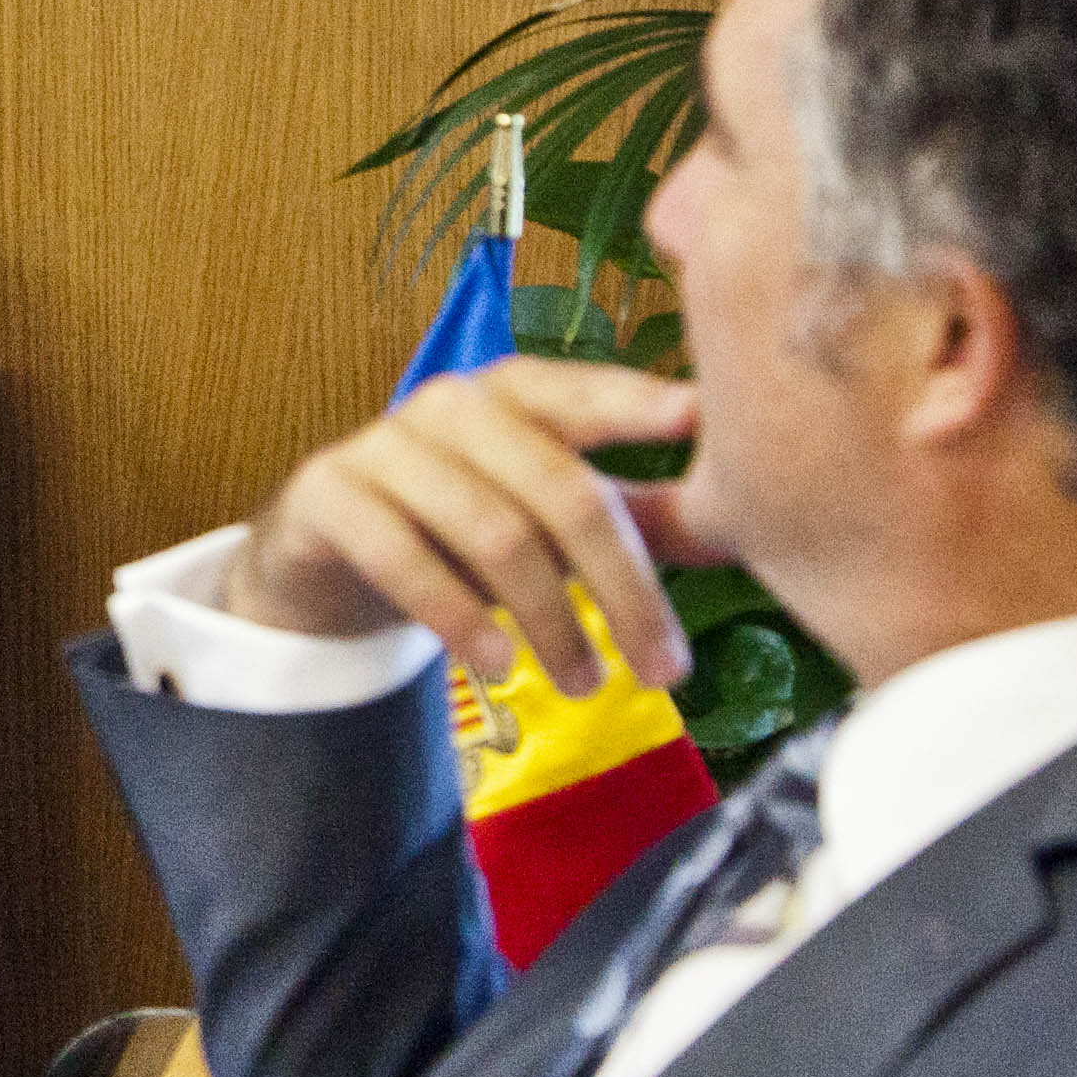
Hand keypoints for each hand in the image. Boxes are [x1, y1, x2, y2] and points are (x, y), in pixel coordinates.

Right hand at [227, 355, 706, 697]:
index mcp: (512, 394)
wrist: (323, 551)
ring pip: (491, 531)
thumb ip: (631, 515)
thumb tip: (753, 517)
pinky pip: (402, 557)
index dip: (637, 402)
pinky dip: (458, 617)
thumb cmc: (458, 526)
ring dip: (551, 618)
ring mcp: (382, 445)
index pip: (583, 394)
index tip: (699, 419)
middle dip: (622, 585)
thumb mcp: (541, 515)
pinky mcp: (327, 495)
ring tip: (587, 682)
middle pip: (557, 488)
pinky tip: (496, 665)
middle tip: (667, 668)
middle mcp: (448, 406)